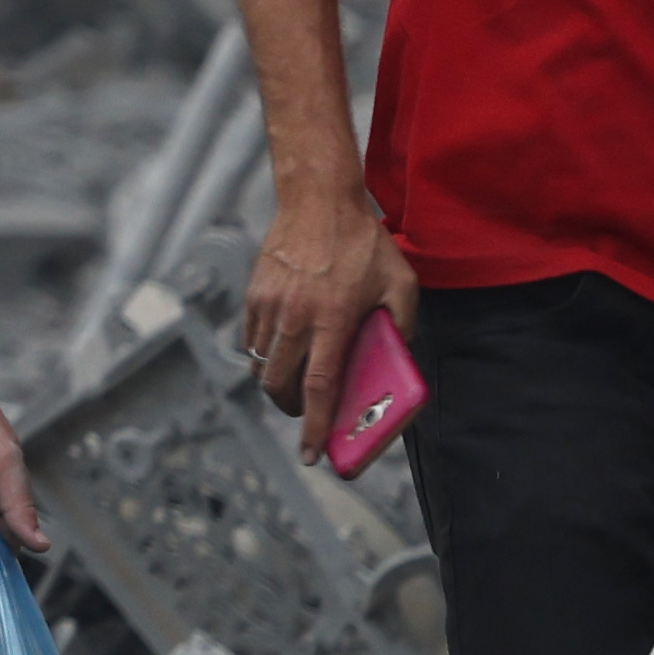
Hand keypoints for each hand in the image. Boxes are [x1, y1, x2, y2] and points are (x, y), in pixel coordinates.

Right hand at [237, 179, 411, 441]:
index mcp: (333, 318)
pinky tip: (283, 349)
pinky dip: (264, 355)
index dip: (314, 425)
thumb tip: (394, 358)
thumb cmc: (363, 242)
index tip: (311, 454)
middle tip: (306, 412)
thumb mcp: (401, 282)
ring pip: (261, 366)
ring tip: (295, 380)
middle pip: (279, 385)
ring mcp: (269, 305)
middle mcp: (295, 316)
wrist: (318, 200)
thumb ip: (402, 324)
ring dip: (277, 383)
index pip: (318, 386)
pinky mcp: (254, 294)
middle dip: (292, 409)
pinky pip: (251, 340)